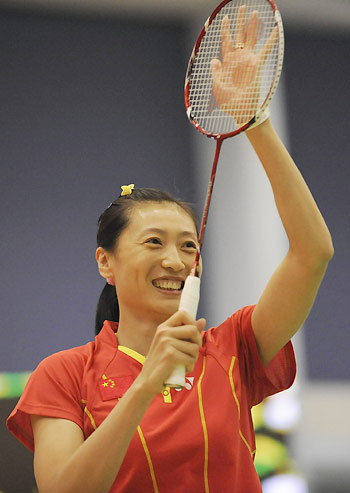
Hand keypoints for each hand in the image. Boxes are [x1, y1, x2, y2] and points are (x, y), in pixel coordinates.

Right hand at [136, 311, 205, 395]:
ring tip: (184, 363)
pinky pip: (190, 358)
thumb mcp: (171, 344)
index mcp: (163, 328)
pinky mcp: (170, 355)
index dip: (192, 322)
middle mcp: (164, 332)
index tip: (192, 335)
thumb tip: (203, 320)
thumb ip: (186, 333)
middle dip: (198, 342)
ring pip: (194, 347)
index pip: (182, 313)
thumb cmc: (161, 363)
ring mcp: (166, 343)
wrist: (147, 382)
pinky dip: (189, 367)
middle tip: (192, 353)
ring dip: (193, 358)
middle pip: (193, 329)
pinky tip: (182, 369)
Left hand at [210, 5, 277, 123]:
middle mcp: (238, 59)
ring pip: (250, 38)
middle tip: (242, 6)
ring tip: (254, 12)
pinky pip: (265, 50)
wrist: (239, 111)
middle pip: (239, 35)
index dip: (226, 30)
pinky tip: (276, 29)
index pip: (226, 42)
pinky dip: (271, 40)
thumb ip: (216, 72)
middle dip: (240, 21)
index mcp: (228, 63)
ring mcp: (248, 61)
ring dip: (252, 25)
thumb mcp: (217, 85)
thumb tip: (214, 59)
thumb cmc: (228, 102)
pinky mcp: (256, 65)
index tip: (225, 19)